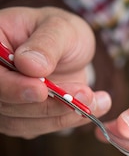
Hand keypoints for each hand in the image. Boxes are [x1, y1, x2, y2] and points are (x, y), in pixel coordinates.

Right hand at [0, 7, 111, 138]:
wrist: (70, 51)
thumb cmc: (61, 32)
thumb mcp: (60, 27)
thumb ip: (46, 43)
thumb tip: (30, 65)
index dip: (12, 87)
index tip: (41, 89)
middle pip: (6, 103)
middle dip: (46, 105)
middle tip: (84, 94)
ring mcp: (5, 101)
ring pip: (22, 122)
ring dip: (61, 115)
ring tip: (93, 99)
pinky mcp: (21, 119)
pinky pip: (40, 128)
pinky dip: (67, 121)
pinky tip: (91, 108)